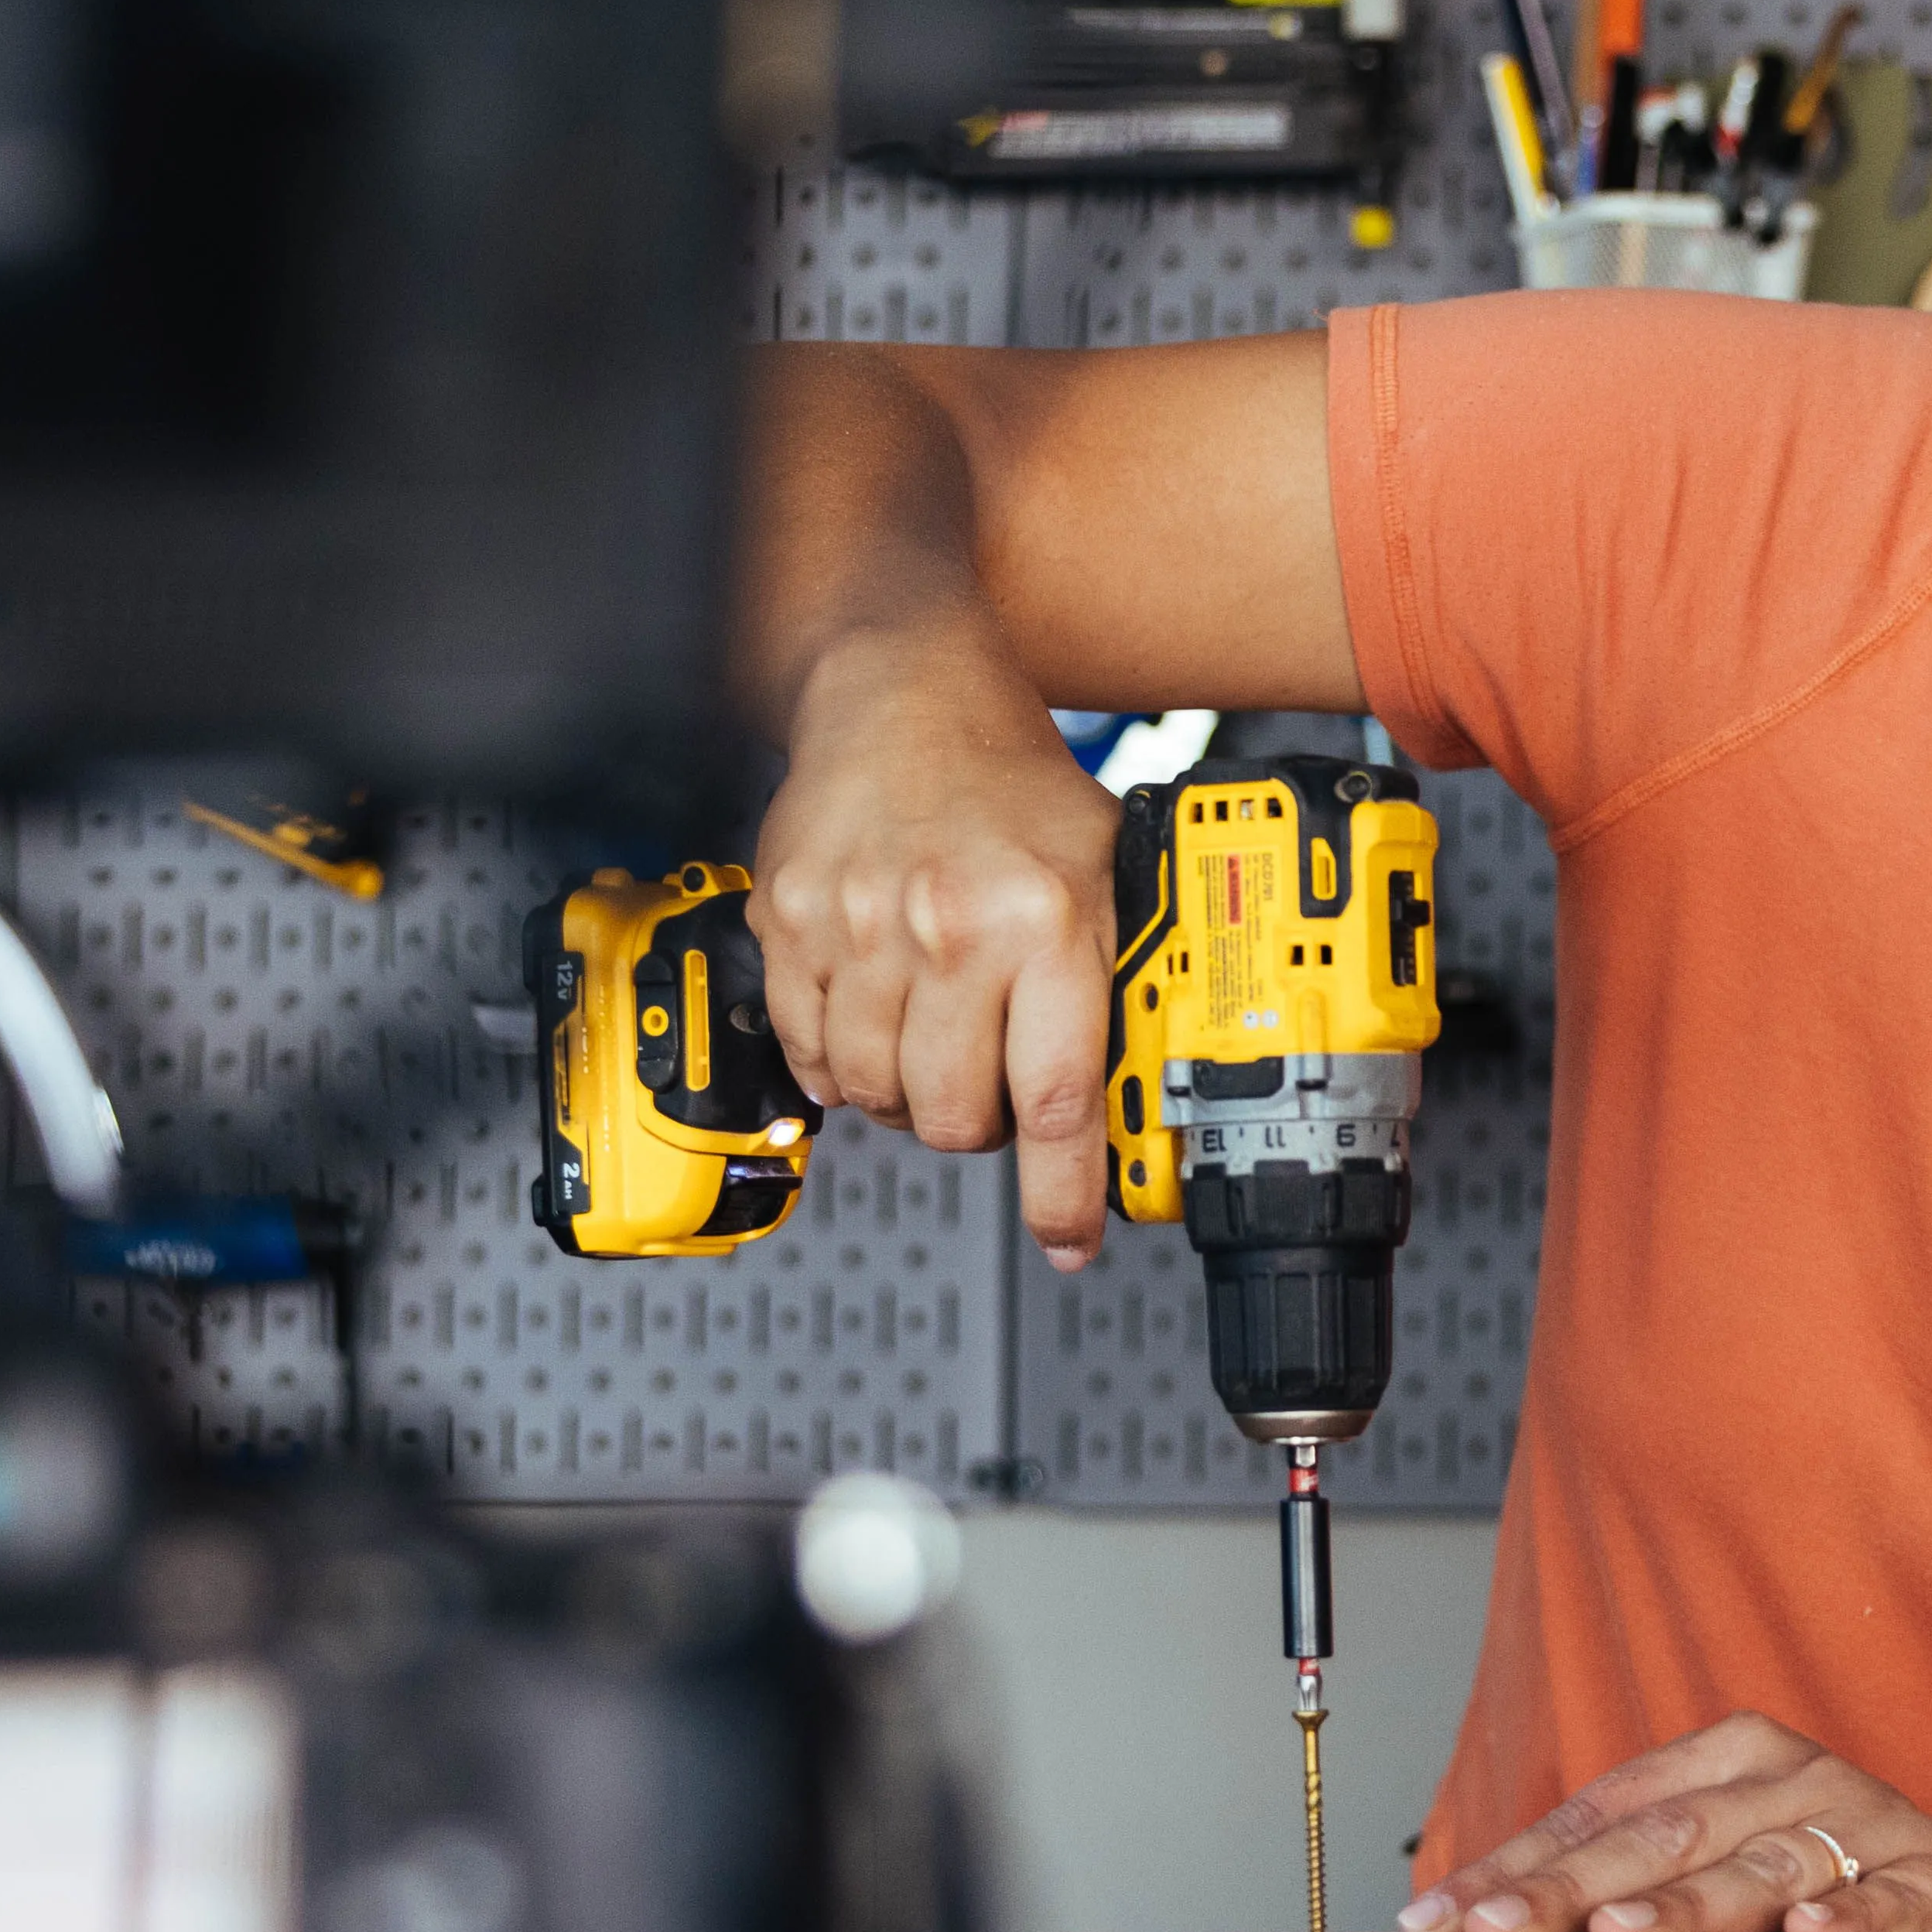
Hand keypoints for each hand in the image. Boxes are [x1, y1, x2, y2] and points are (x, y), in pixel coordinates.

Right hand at [747, 625, 1125, 1265]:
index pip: (1056, 1098)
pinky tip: (871, 1019)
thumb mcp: (1103, 869)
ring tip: (933, 1041)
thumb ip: (1117, 976)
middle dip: (979, 1129)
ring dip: (906, 1096)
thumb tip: (1142, 1093)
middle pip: (954, 1118)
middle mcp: (947, 928)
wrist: (901, 689)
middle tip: (993, 1085)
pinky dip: (837, 1062)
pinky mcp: (789, 924)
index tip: (1068, 1242)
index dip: (1062, 1195)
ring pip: (874, 1097)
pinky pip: (806, 1052)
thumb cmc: (1007, 779)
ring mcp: (857, 928)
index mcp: (1042, 920)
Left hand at [1394, 1712, 1931, 1931]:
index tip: (1436, 1923)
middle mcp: (1794, 1777)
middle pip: (1665, 1836)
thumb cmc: (1821, 1882)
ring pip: (1765, 1868)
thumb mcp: (1719, 1866)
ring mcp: (1871, 1824)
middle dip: (1569, 1892)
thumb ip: (1625, 1887)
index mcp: (1728, 1757)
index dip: (1514, 1867)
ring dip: (1689, 1907)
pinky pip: (1895, 1902)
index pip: (1600, 1813)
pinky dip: (1855, 1920)